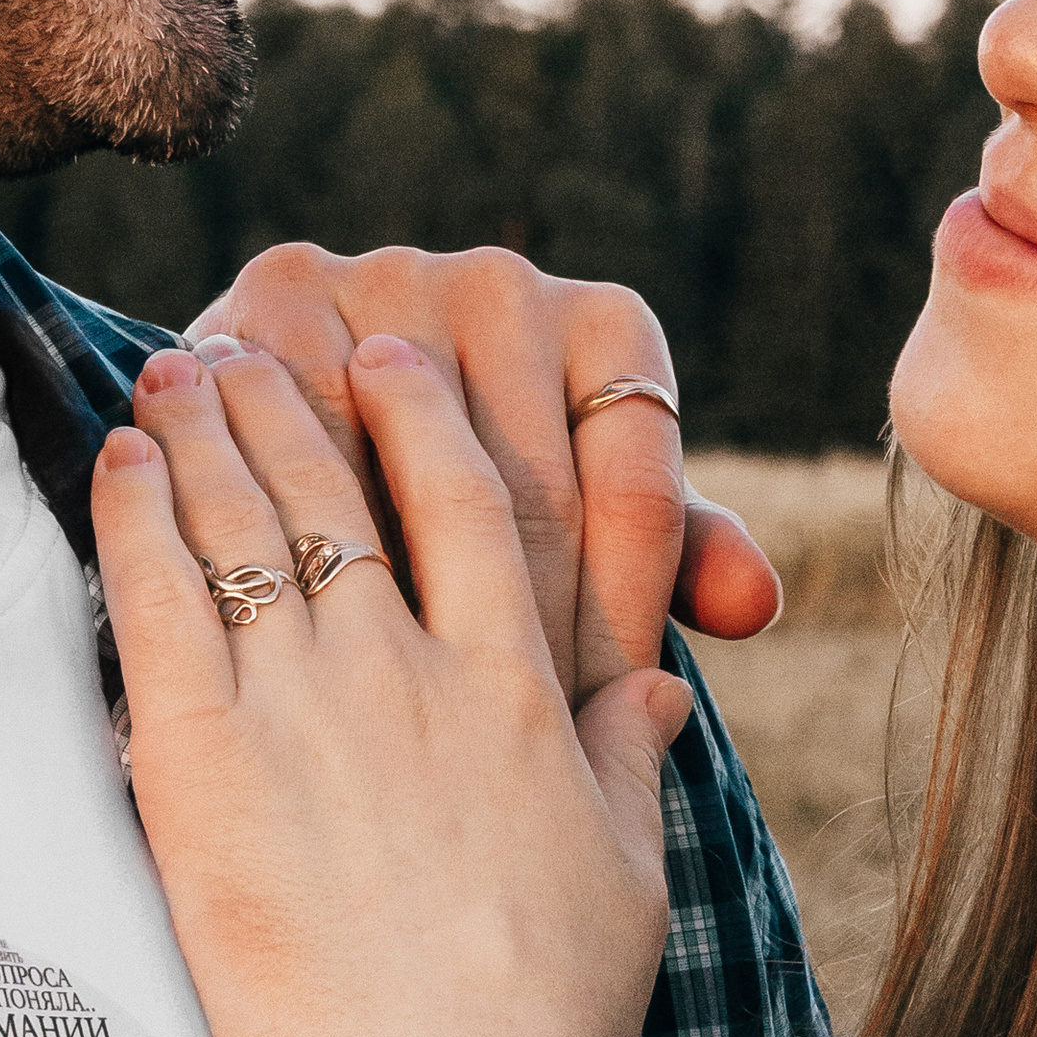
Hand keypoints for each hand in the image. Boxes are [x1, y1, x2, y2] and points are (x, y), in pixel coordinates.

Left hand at [92, 336, 691, 1036]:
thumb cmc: (543, 1008)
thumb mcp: (624, 873)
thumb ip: (629, 760)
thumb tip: (656, 688)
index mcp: (516, 687)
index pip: (468, 502)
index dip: (418, 416)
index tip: (385, 361)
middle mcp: (408, 669)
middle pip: (334, 492)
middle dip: (284, 405)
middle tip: (244, 349)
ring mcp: (304, 706)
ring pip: (241, 524)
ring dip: (202, 433)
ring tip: (175, 373)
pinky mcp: (203, 760)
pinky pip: (159, 602)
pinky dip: (137, 516)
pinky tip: (121, 460)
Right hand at [181, 243, 779, 700]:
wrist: (296, 405)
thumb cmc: (469, 491)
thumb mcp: (584, 519)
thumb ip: (678, 550)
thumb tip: (754, 604)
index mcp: (607, 324)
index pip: (633, 491)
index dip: (621, 615)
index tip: (600, 714)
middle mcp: (506, 284)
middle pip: (531, 493)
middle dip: (531, 636)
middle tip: (522, 756)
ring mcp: (391, 280)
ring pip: (417, 483)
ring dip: (420, 611)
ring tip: (432, 729)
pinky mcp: (282, 297)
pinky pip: (315, 456)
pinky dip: (323, 551)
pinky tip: (334, 645)